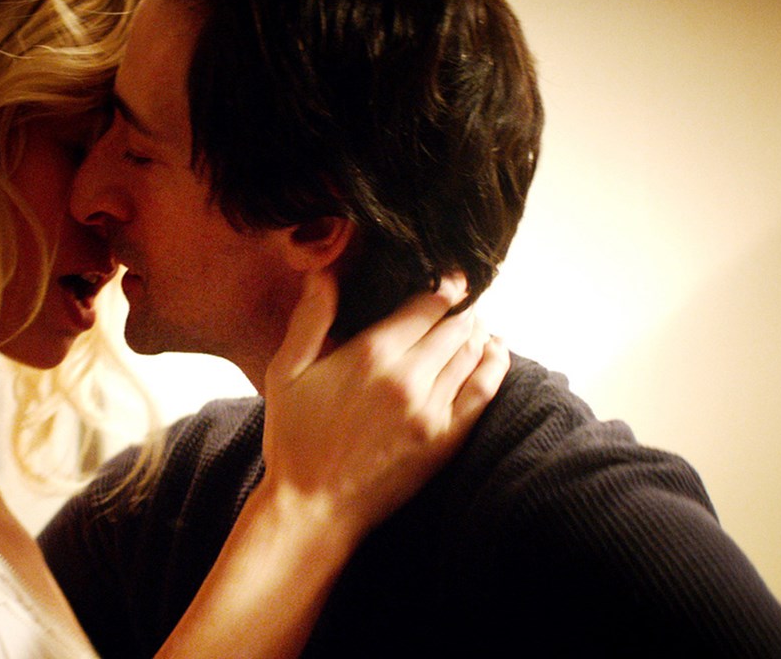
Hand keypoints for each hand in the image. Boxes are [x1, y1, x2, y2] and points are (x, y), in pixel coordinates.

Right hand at [261, 269, 507, 539]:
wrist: (313, 506)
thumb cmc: (294, 438)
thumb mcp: (285, 372)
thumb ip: (310, 319)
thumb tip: (325, 273)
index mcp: (371, 352)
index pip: (428, 303)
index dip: (442, 286)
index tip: (447, 279)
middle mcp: (408, 376)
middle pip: (456, 324)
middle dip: (460, 309)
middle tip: (459, 302)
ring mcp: (432, 409)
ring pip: (472, 352)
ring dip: (476, 332)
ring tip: (473, 325)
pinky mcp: (446, 438)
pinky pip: (485, 390)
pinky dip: (495, 365)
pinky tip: (494, 352)